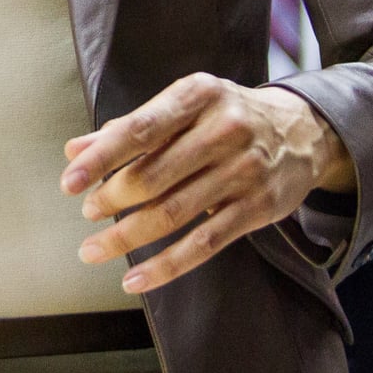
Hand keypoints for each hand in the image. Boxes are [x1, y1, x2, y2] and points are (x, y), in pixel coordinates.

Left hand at [59, 73, 355, 293]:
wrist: (303, 131)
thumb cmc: (225, 115)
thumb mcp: (184, 106)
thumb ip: (129, 128)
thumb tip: (75, 151)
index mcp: (198, 94)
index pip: (141, 128)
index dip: (102, 158)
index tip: (70, 181)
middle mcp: (224, 128)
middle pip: (155, 174)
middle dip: (112, 199)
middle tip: (88, 213)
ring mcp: (244, 170)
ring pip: (174, 213)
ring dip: (127, 236)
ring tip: (94, 249)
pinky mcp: (258, 208)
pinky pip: (204, 245)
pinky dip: (165, 266)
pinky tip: (134, 279)